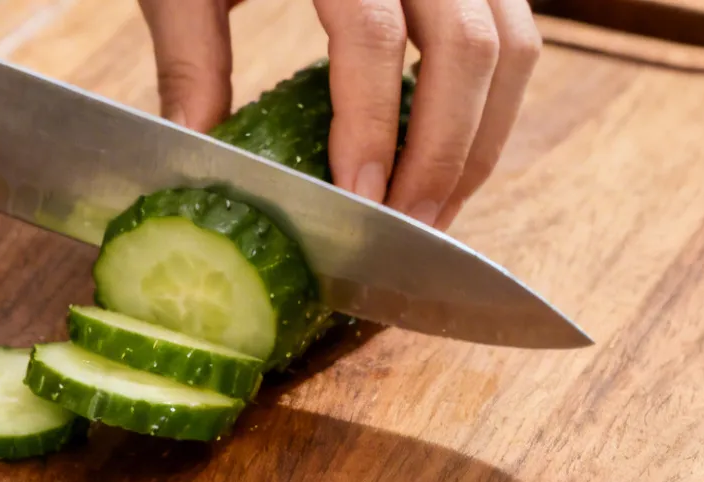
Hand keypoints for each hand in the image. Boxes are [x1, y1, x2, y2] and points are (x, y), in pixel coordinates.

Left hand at [137, 0, 539, 228]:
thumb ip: (191, 51)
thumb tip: (197, 151)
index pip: (374, 33)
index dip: (371, 124)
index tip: (359, 198)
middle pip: (469, 46)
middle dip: (445, 152)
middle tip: (406, 227)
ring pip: (511, 44)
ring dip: (481, 138)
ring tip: (434, 208)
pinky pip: (512, 33)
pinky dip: (490, 106)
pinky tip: (447, 159)